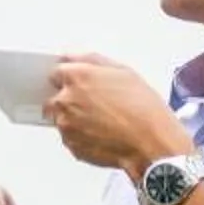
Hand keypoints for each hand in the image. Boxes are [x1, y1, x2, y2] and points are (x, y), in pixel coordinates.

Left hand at [46, 55, 194, 180]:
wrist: (150, 142)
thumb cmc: (142, 108)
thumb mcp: (123, 70)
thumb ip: (91, 59)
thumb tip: (73, 57)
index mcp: (77, 77)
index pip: (55, 73)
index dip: (70, 77)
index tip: (80, 82)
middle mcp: (66, 101)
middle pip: (53, 98)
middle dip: (68, 99)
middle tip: (94, 104)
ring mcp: (66, 126)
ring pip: (61, 120)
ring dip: (74, 119)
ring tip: (103, 121)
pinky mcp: (72, 147)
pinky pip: (70, 138)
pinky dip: (81, 136)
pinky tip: (103, 134)